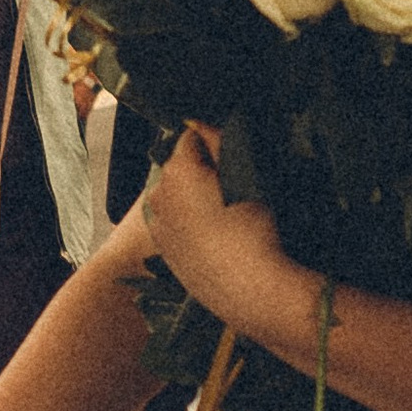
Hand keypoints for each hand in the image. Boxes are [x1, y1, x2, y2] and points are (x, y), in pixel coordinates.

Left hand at [137, 124, 281, 318]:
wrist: (250, 291)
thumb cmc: (253, 229)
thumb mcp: (245, 177)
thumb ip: (218, 141)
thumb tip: (198, 120)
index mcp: (177, 171)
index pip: (190, 138)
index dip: (214, 143)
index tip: (234, 158)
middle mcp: (158, 195)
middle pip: (180, 168)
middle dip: (203, 170)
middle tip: (235, 187)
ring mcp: (158, 226)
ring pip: (177, 196)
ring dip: (196, 197)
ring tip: (228, 214)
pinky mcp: (165, 251)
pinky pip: (176, 223)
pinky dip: (192, 222)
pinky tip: (218, 235)